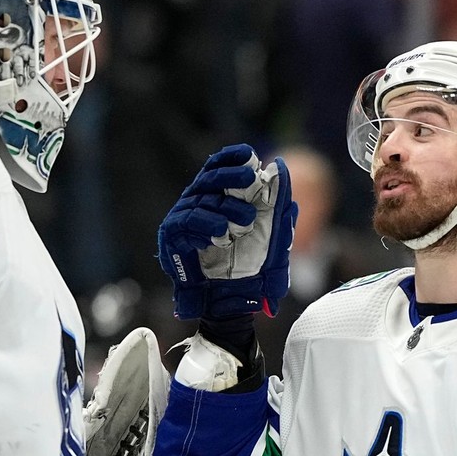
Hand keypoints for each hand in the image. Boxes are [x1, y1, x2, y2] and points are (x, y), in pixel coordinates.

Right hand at [157, 144, 296, 319]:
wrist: (225, 300)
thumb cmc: (245, 268)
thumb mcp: (271, 240)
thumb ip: (278, 211)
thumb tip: (284, 176)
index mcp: (216, 198)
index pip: (218, 167)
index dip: (230, 158)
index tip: (247, 155)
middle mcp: (197, 203)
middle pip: (211, 179)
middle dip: (231, 176)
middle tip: (251, 179)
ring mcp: (182, 218)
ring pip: (202, 202)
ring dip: (226, 210)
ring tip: (244, 223)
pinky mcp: (172, 235)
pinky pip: (187, 223)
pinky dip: (205, 227)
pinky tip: (218, 236)